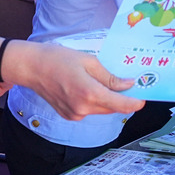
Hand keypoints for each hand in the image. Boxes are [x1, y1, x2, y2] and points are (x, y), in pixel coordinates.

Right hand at [19, 43, 143, 120]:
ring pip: (101, 110)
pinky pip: (89, 110)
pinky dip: (94, 102)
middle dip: (122, 99)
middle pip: (112, 108)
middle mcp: (83, 108)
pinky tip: (88, 87)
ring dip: (107, 100)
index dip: (135, 103)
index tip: (143, 98)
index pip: (120, 105)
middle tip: (128, 84)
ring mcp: (75, 114)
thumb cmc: (58, 59)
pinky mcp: (69, 115)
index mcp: (89, 93)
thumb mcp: (89, 62)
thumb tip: (128, 85)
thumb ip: (110, 77)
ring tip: (107, 83)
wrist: (32, 68)